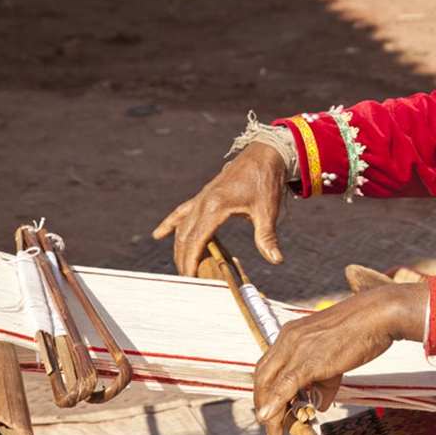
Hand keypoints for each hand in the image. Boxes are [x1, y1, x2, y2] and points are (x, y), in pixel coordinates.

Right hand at [151, 142, 287, 276]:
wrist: (264, 154)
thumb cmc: (265, 181)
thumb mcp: (267, 211)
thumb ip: (267, 237)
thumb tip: (276, 260)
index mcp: (215, 206)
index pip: (196, 240)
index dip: (191, 261)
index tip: (190, 278)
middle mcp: (203, 202)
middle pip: (185, 236)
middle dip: (183, 259)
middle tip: (187, 280)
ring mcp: (201, 198)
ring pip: (182, 227)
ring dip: (179, 247)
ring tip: (182, 267)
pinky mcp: (204, 195)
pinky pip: (182, 212)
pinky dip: (170, 224)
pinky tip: (158, 234)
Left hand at [253, 280, 428, 434]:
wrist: (380, 314)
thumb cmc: (364, 329)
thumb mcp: (337, 355)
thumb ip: (325, 380)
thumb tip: (320, 404)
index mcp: (293, 333)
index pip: (269, 367)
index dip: (267, 391)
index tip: (271, 410)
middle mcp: (289, 338)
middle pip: (263, 377)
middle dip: (263, 405)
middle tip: (270, 428)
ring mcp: (297, 348)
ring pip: (270, 384)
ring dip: (269, 414)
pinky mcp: (309, 360)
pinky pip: (285, 385)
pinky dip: (275, 404)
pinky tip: (269, 419)